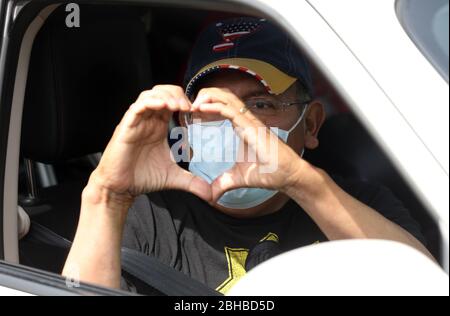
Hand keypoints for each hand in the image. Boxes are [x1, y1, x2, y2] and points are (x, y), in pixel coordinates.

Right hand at [90, 85, 211, 203]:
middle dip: (178, 94)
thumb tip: (210, 193)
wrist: (120, 188)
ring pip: (150, 95)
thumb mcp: (174, 177)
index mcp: (158, 126)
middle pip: (163, 92)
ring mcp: (136, 121)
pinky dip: (151, 102)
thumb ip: (192, 181)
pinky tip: (163, 106)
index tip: (200, 112)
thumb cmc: (142, 177)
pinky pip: (138, 107)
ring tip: (180, 105)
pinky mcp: (126, 126)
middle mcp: (148, 120)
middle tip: (191, 107)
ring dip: (166, 96)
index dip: (186, 102)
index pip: (172, 102)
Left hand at [191, 87, 307, 202]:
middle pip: (224, 97)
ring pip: (227, 98)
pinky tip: (201, 108)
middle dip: (205, 95)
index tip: (192, 111)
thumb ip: (222, 183)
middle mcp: (246, 120)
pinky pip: (232, 111)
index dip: (208, 104)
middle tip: (189, 103)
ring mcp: (250, 122)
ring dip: (208, 97)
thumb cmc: (269, 173)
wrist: (288, 176)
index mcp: (242, 127)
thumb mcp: (237, 178)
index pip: (223, 106)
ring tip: (192, 102)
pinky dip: (215, 106)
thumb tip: (210, 196)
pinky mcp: (253, 127)